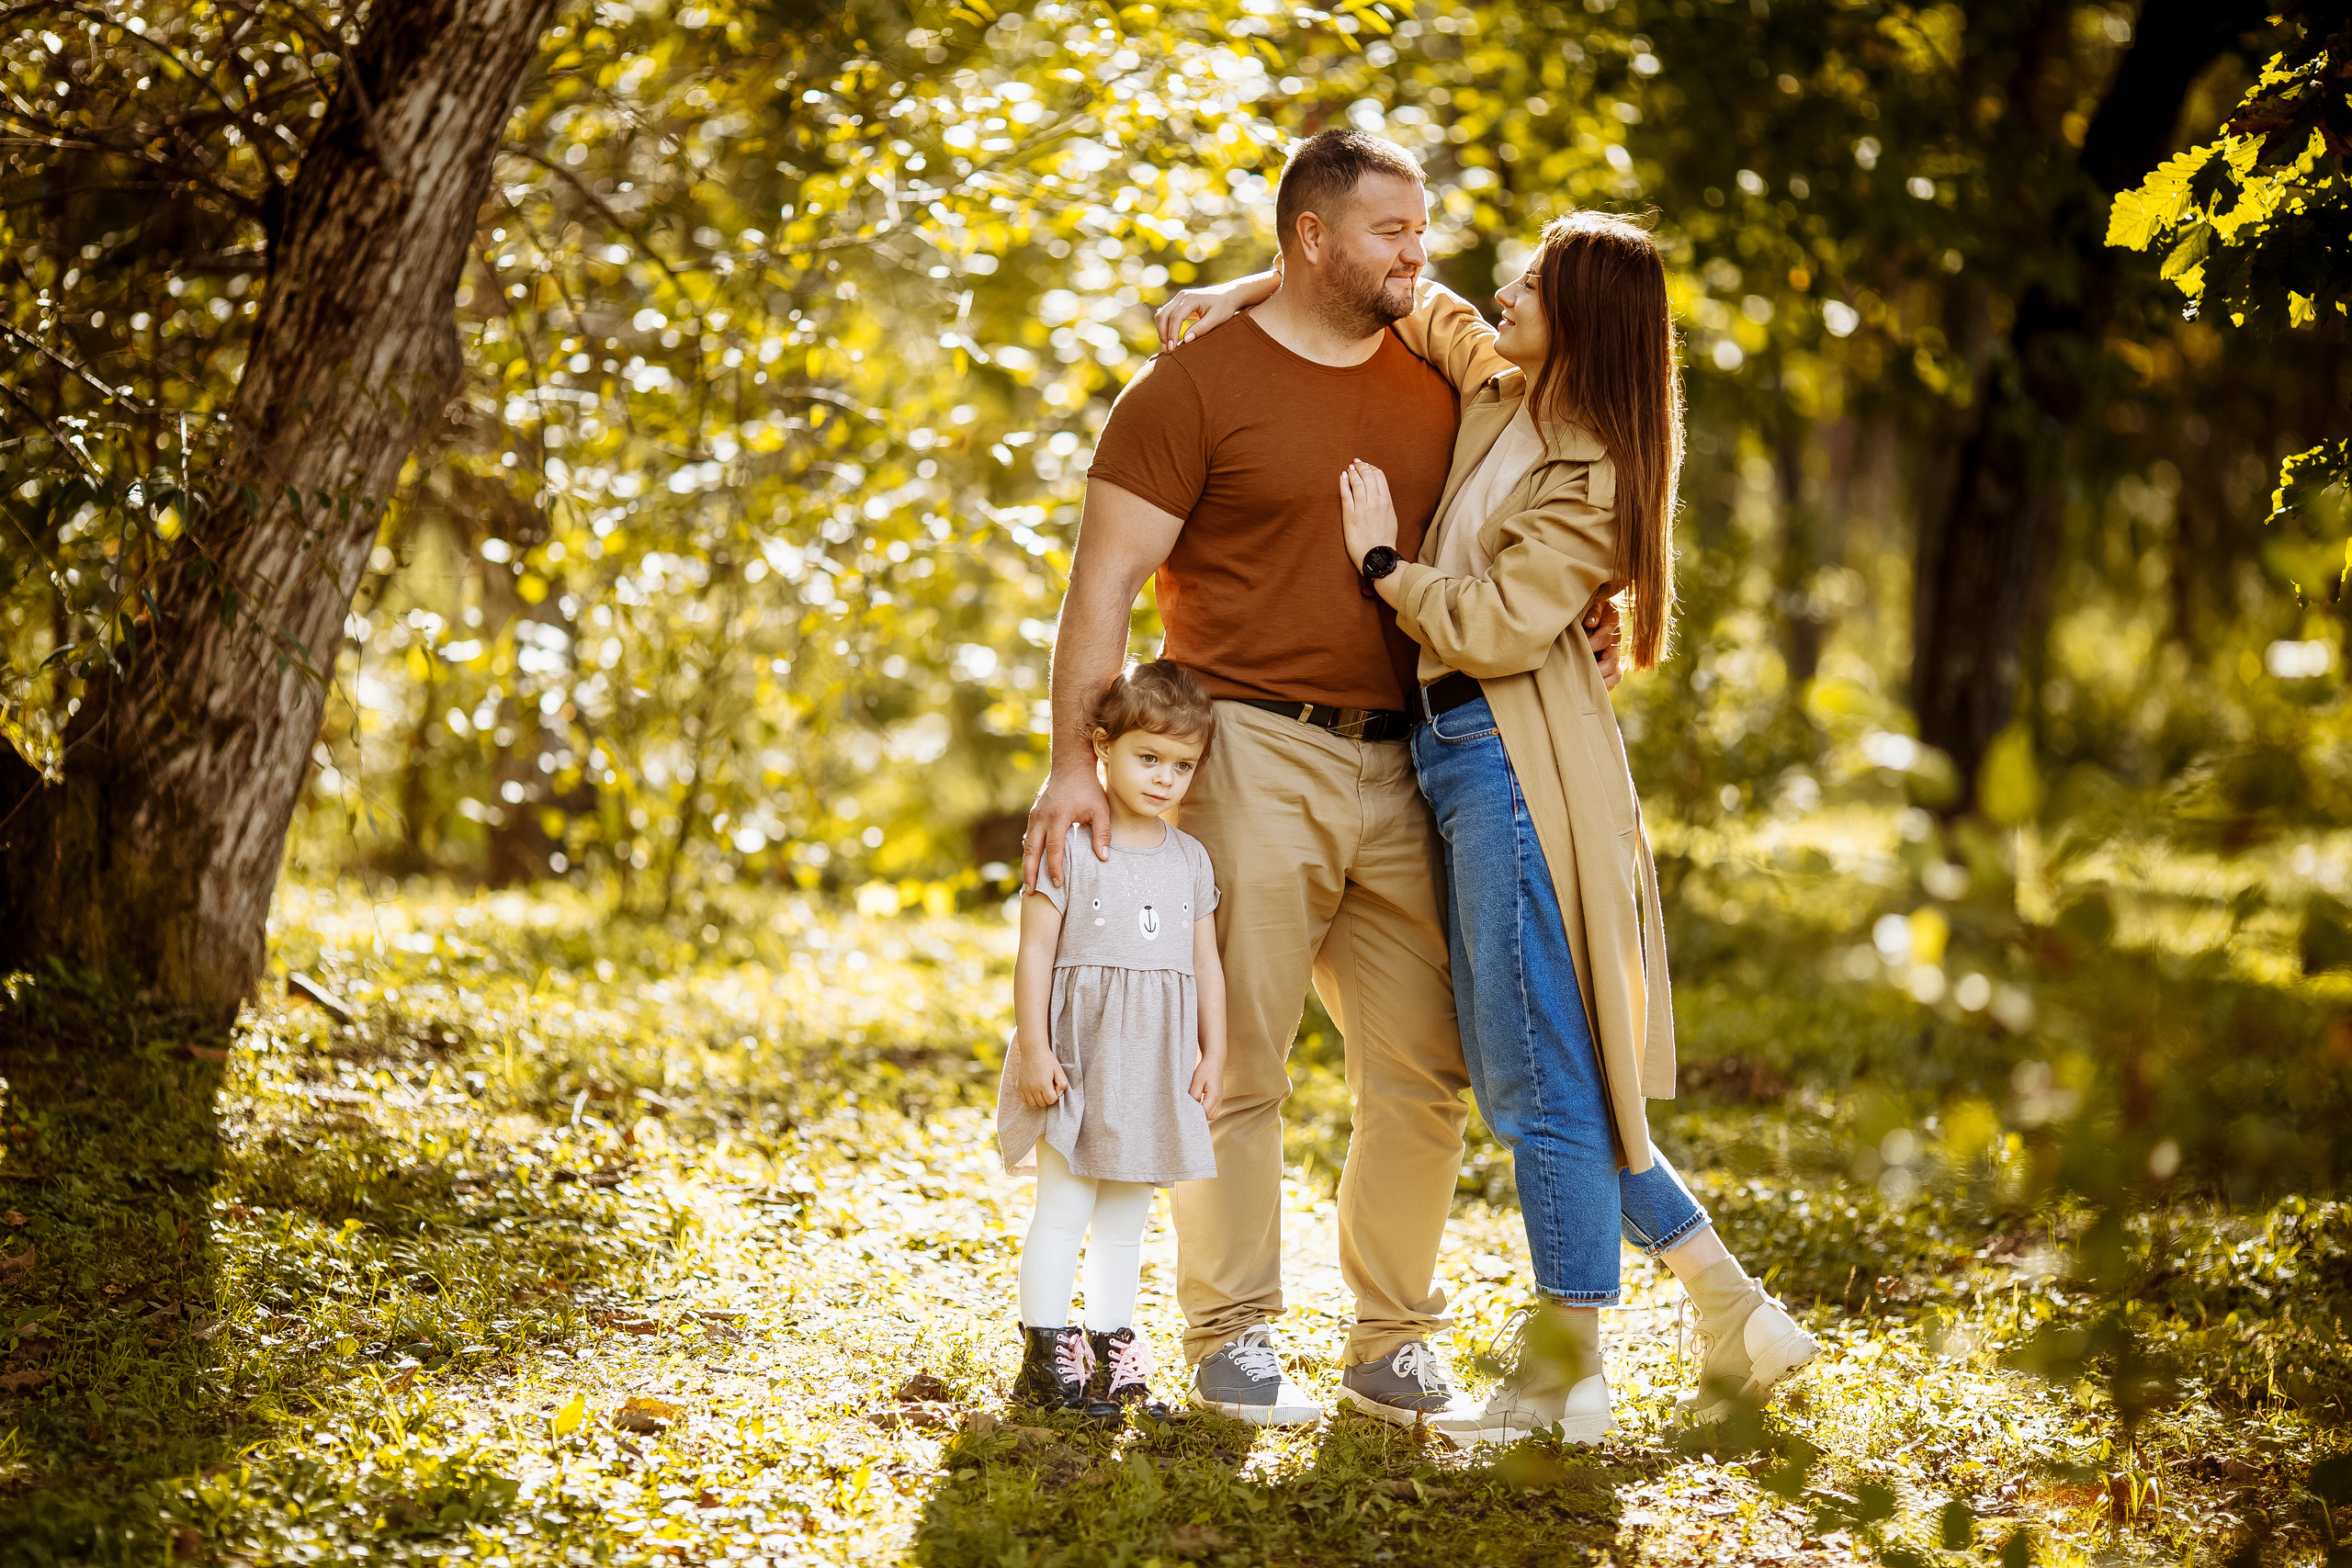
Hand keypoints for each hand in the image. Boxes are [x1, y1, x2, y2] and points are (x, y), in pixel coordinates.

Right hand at [1014, 1041, 1069, 1108]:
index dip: (1055, 1095)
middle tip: (1049, 1087)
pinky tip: (1034, 1091)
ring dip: (1039, 1099)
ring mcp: (1024, 1087)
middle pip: (1042, 1103)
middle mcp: (1032, 1088)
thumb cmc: (1047, 1059)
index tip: (1054, 1087)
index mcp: (1043, 1084)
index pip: (1051, 1100)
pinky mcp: (1019, 1086)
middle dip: (1047, 1098)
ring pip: (1033, 1104)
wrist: (1032, 1050)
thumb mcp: (1059, 1070)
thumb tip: (1058, 1095)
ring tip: (1041, 1090)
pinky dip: (1029, 1098)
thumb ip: (1063, 1084)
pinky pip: (1024, 1100)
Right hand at [1022, 760, 1110, 893]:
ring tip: (1028, 883)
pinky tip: (1031, 863)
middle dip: (1031, 873)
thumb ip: (1102, 834)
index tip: (1058, 884)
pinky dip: (1029, 852)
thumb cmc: (1088, 788)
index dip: (1055, 869)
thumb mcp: (1100, 810)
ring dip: (1027, 864)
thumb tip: (1103, 858)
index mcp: (1058, 818)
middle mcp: (1042, 818)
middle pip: (1032, 851)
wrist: (1071, 765)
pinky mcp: (1034, 813)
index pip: (1054, 849)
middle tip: (1030, 892)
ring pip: (1027, 845)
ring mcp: (1035, 815)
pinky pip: (1029, 836)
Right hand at [1155, 287, 1239, 350]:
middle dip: (1163, 333)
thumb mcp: (1216, 319)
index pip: (1175, 317)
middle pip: (1163, 315)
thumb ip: (1201, 328)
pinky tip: (1169, 339)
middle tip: (1168, 350)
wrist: (1228, 295)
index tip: (1172, 348)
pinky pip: (1165, 314)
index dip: (1172, 333)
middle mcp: (1182, 296)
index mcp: (1191, 298)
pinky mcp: (1178, 303)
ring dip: (1161, 331)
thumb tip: (1185, 340)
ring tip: (1167, 347)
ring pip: (1161, 314)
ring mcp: (1179, 298)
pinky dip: (1164, 327)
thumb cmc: (1224, 307)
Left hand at [1189, 1052, 1223, 1119]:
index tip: (1187, 1112)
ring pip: (1213, 1115)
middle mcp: (1219, 1100)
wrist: (1214, 1062)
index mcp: (1214, 1096)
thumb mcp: (1197, 1081)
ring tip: (1194, 1108)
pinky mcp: (1218, 1098)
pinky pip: (1214, 1110)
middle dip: (1200, 1116)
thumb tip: (1191, 1106)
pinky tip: (1199, 1105)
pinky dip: (1207, 1111)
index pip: (1205, 1112)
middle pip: (1210, 1116)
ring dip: (1204, 1114)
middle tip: (1190, 1111)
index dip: (1196, 1114)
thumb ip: (1194, 1094)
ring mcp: (1220, 1099)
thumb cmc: (1206, 1069)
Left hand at [1339, 459, 1398, 570]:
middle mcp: (1375, 502)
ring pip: (1357, 483)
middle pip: (1368, 476)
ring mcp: (1362, 508)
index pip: (1379, 477)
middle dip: (1361, 466)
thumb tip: (1380, 493)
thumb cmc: (1384, 540)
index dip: (1372, 468)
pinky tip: (1342, 477)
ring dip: (1352, 473)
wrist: (1377, 556)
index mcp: (1387, 501)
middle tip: (1356, 462)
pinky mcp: (1350, 515)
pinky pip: (1346, 494)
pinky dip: (1343, 483)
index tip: (1366, 465)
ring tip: (1349, 468)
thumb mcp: (1391, 517)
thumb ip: (1385, 503)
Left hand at [1584, 598, 1623, 690]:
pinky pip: (1612, 680)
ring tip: (1592, 685)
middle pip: (1613, 661)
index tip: (1585, 646)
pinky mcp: (1609, 666)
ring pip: (1616, 674)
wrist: (1592, 613)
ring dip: (1605, 680)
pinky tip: (1594, 689)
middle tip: (1587, 671)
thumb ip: (1593, 611)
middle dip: (1601, 668)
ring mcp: (1613, 656)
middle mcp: (1614, 643)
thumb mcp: (1595, 603)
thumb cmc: (1591, 607)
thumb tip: (1589, 623)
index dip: (1596, 643)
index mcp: (1611, 626)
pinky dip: (1605, 687)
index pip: (1606, 638)